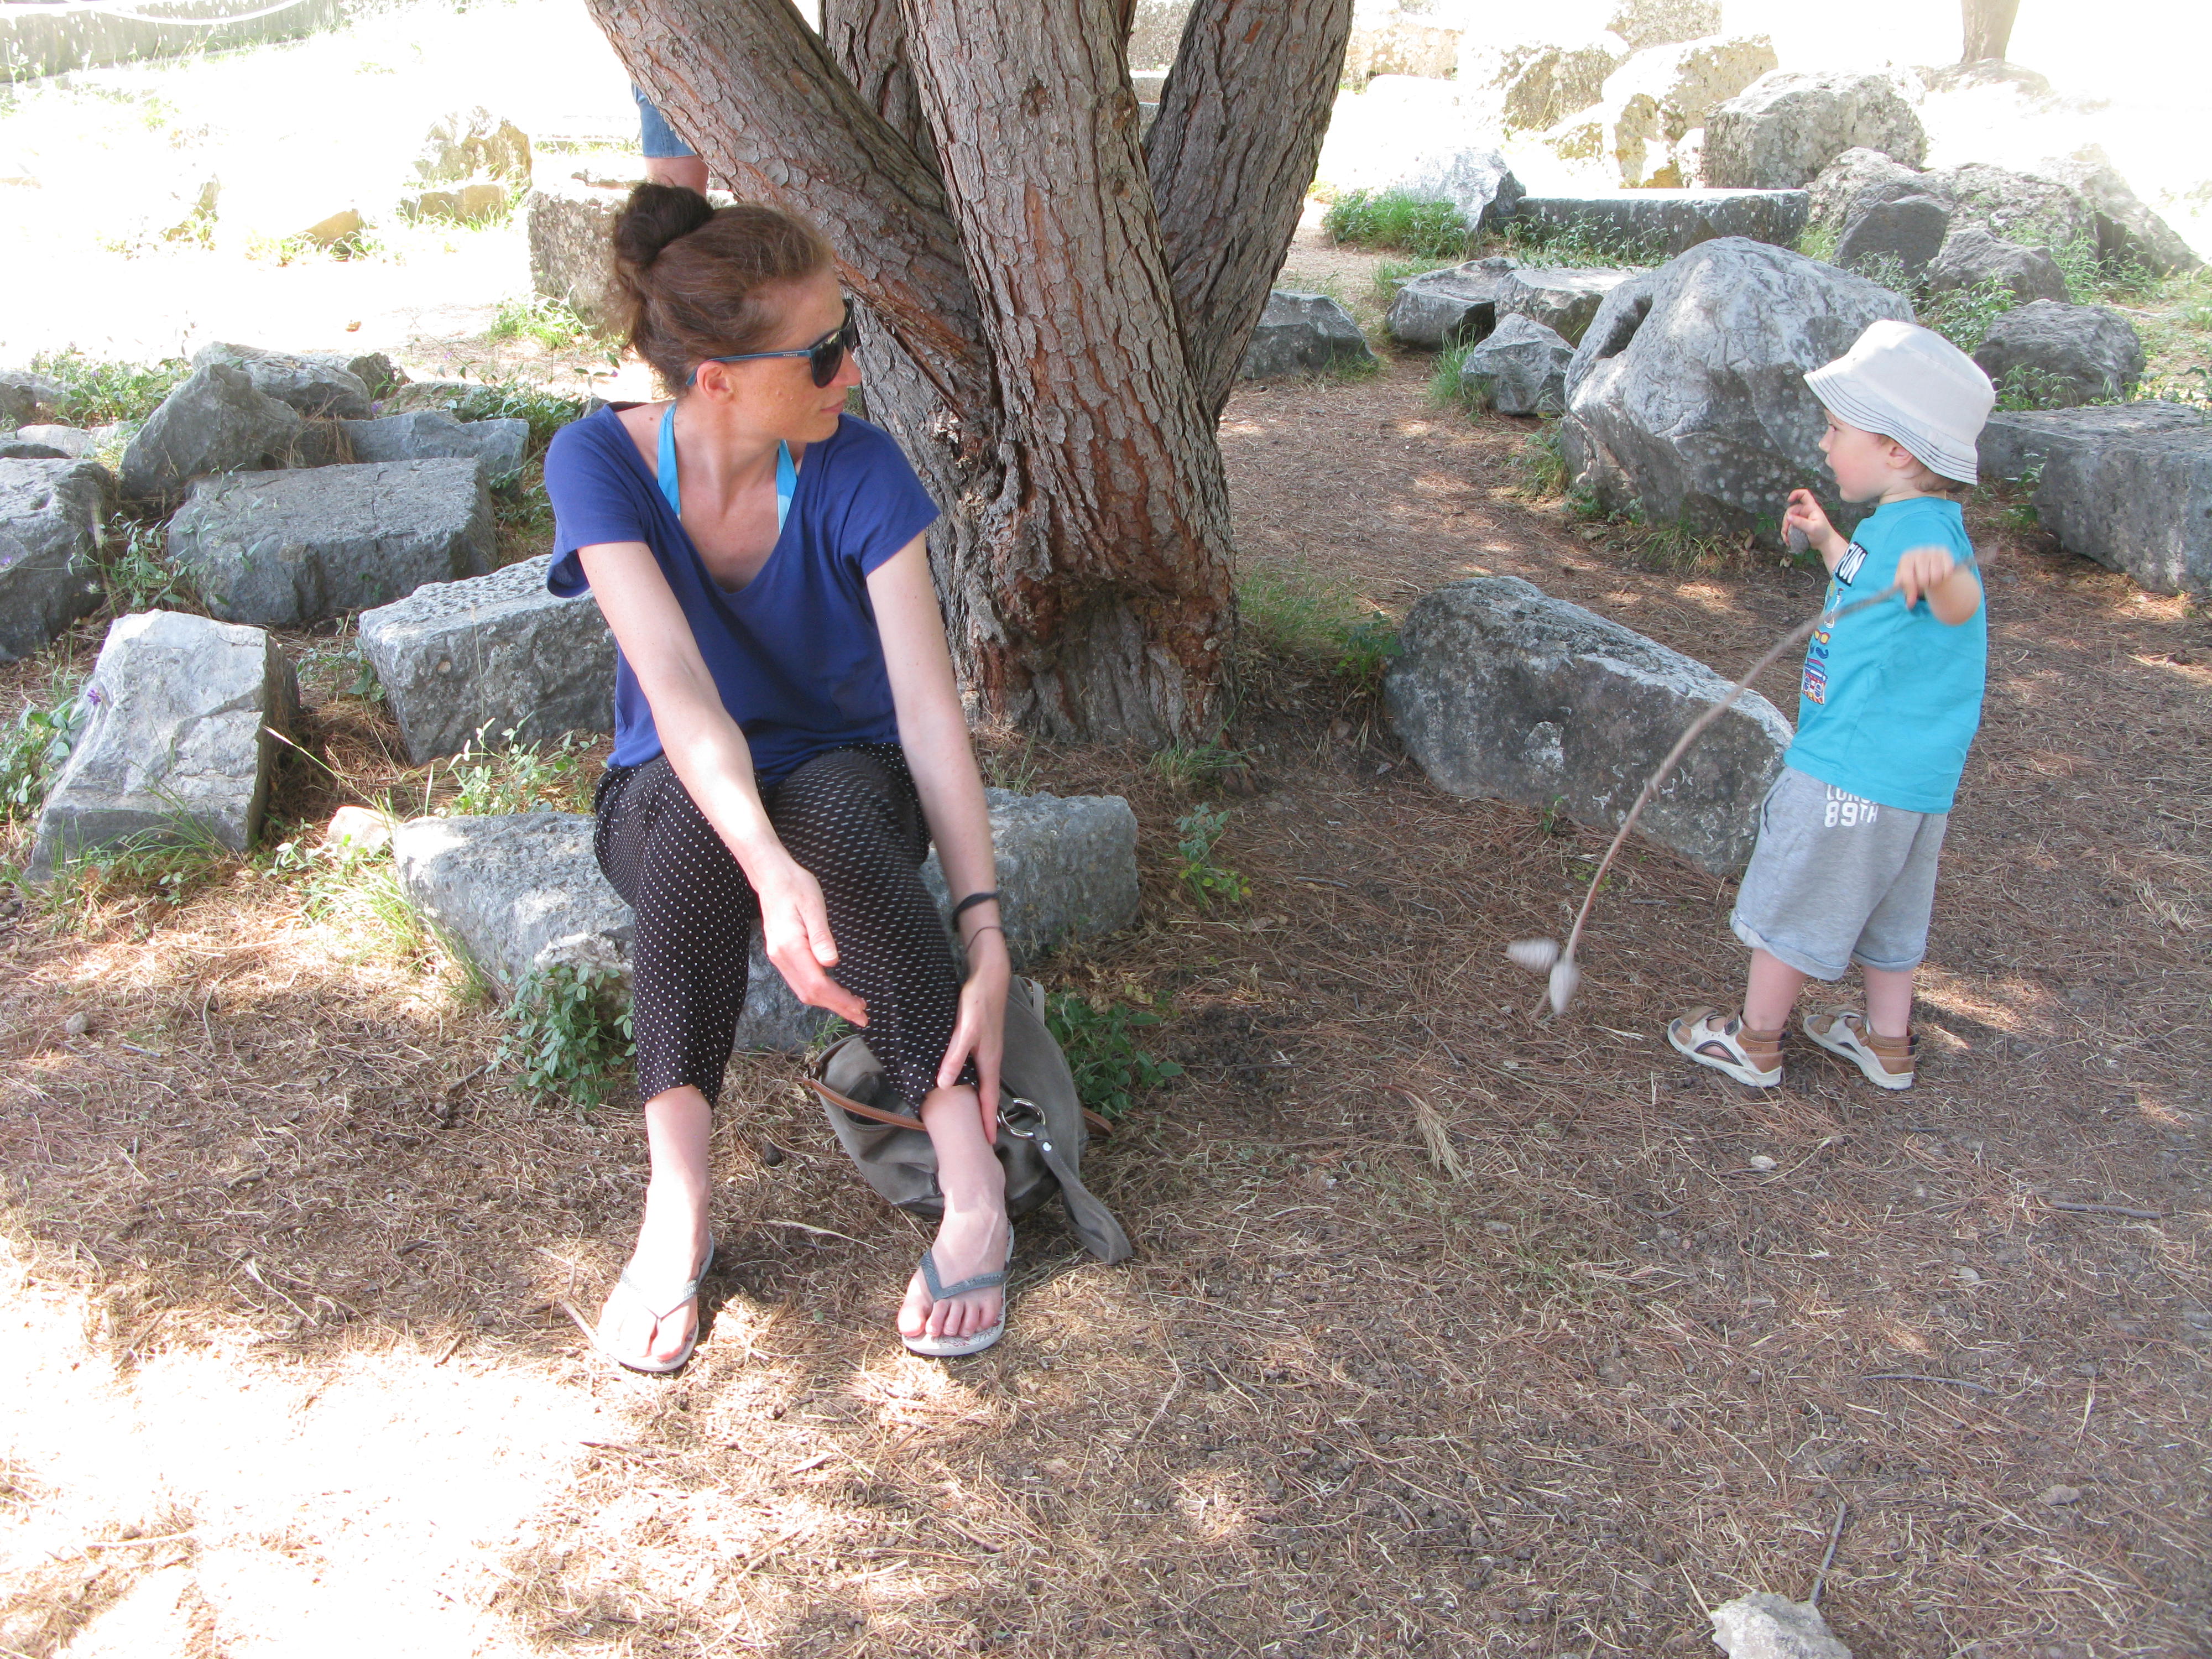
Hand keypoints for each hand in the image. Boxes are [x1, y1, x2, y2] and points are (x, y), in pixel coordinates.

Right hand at [753, 854, 867, 1026]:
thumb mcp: (813, 906)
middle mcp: (781, 957)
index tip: (859, 1007)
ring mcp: (779, 957)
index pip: (817, 984)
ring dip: (828, 1003)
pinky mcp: (781, 954)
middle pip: (810, 994)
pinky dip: (818, 993)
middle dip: (837, 1008)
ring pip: (804, 991)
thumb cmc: (795, 886)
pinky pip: (800, 981)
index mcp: (790, 947)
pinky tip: (832, 993)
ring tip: (852, 1009)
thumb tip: (832, 964)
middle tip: (862, 1017)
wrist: (771, 876)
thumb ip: (821, 937)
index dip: (839, 999)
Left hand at [938, 931, 1008, 1145]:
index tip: (989, 1143)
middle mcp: (991, 1058)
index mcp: (988, 1060)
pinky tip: (968, 1084)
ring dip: (981, 1101)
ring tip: (976, 1118)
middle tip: (982, 1138)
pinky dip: (977, 1084)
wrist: (991, 976)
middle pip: (988, 1094)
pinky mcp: (983, 1041)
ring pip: (984, 1082)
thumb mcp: (965, 1030)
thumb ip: (954, 1057)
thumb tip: (944, 1085)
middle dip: (985, 1116)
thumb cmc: (978, 1002)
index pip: (988, 1098)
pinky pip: (981, 1071)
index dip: (987, 1121)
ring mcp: (988, 1050)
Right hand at [1783, 489, 1841, 559]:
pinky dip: (1787, 533)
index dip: (1796, 494)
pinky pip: (1790, 527)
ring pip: (1789, 520)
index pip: (1804, 494)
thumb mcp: (1812, 528)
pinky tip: (1787, 540)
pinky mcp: (1800, 526)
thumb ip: (1800, 522)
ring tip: (1786, 538)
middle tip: (1785, 531)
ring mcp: (1802, 519)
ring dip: (1785, 528)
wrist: (1826, 544)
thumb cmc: (1823, 534)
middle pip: (1792, 510)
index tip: (1789, 500)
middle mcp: (1806, 511)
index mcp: (1811, 508)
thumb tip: (1788, 517)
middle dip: (1787, 520)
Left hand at [1895, 546, 1958, 607]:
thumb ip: (1906, 592)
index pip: (1907, 577)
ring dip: (1934, 583)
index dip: (1910, 591)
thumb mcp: (1906, 582)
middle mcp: (1919, 552)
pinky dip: (1944, 578)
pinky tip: (1940, 575)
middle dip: (1923, 587)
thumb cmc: (1915, 574)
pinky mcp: (1945, 553)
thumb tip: (1909, 604)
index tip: (1911, 601)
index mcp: (1906, 558)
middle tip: (1924, 585)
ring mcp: (1933, 551)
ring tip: (1931, 580)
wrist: (1929, 563)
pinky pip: (1947, 572)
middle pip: (1923, 578)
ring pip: (1936, 576)